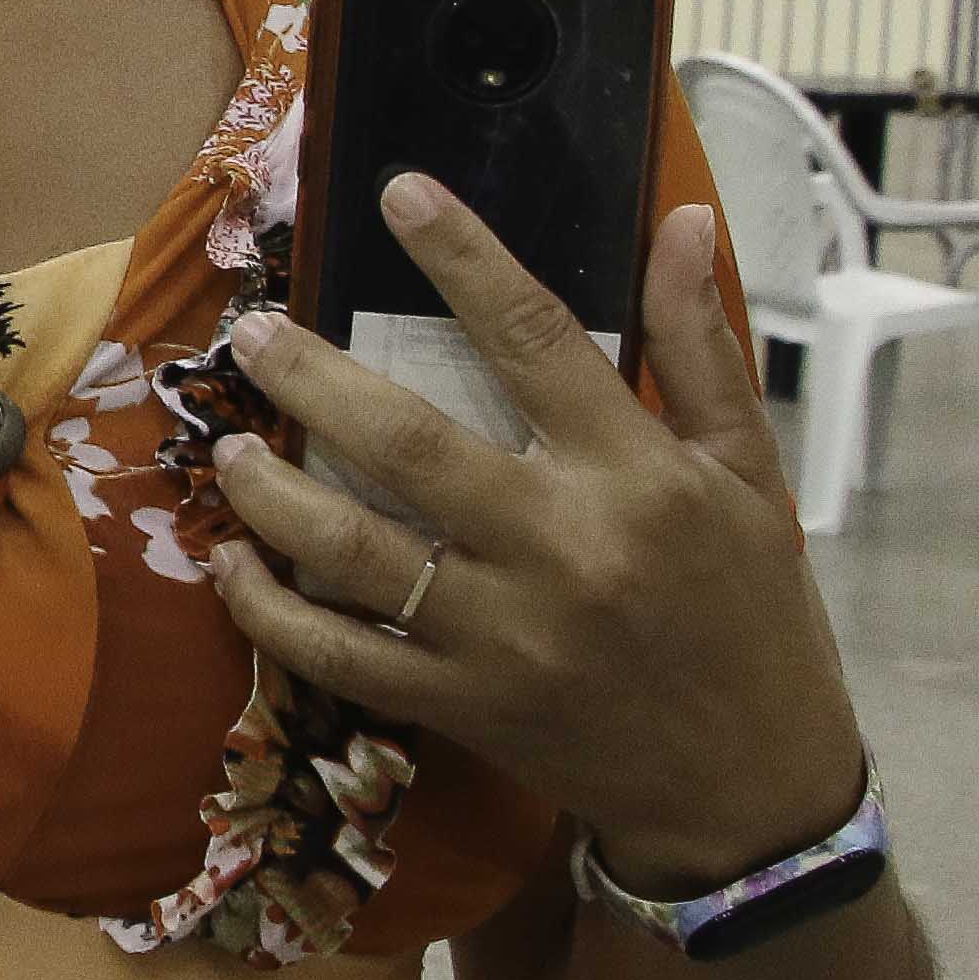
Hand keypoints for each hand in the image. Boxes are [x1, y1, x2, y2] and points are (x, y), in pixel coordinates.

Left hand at [204, 180, 869, 897]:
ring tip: (226, 445)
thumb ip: (698, 348)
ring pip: (352, 550)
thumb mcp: (748, 474)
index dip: (463, 256)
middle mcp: (560, 548)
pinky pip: (339, 654)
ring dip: (271, 492)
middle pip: (408, 443)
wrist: (749, 787)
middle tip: (250, 332)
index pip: (536, 336)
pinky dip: (271, 610)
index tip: (398, 192)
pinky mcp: (460, 704)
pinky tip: (235, 564)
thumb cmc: (752, 614)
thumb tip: (680, 221)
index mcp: (636, 476)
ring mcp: (500, 634)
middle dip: (313, 378)